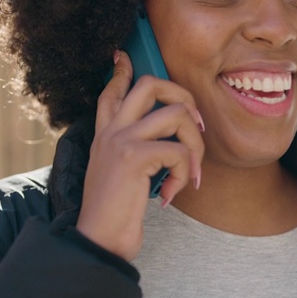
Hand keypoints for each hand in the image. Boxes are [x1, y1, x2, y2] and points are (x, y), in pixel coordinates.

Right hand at [74, 51, 204, 260]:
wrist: (99, 241)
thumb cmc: (115, 215)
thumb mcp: (120, 176)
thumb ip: (136, 154)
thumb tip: (171, 144)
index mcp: (104, 134)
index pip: (113, 91)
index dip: (122, 71)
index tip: (124, 56)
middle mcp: (111, 131)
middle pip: (151, 84)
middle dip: (184, 97)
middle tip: (197, 126)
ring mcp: (121, 140)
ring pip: (176, 114)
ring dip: (195, 146)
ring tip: (190, 174)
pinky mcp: (134, 157)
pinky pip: (179, 151)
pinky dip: (186, 174)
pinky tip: (172, 195)